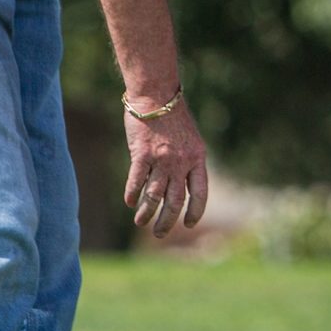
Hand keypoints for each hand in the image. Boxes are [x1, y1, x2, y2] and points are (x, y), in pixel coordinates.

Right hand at [123, 99, 210, 238]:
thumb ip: (187, 162)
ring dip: (147, 213)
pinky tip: (130, 203)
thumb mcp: (190, 140)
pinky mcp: (142, 154)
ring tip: (141, 223)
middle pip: (176, 201)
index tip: (188, 223)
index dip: (195, 211)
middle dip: (168, 221)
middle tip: (159, 234)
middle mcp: (182, 162)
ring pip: (155, 196)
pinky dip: (133, 195)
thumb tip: (180, 187)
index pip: (200, 193)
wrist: (156, 96)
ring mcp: (162, 159)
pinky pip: (137, 182)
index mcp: (198, 159)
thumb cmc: (173, 118)